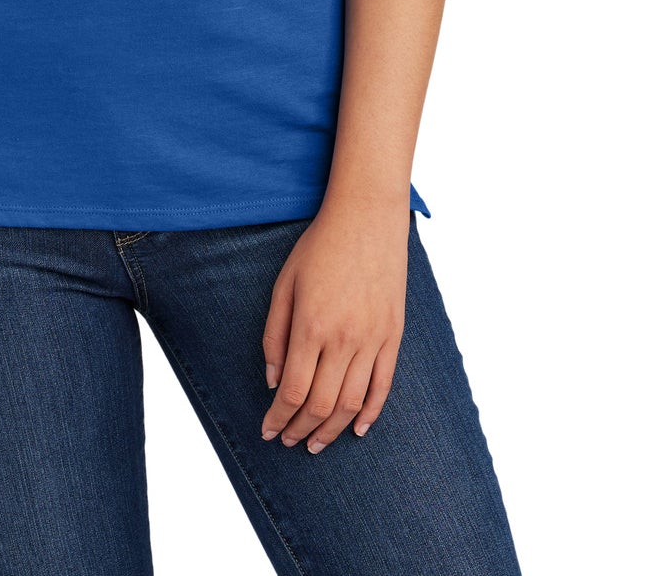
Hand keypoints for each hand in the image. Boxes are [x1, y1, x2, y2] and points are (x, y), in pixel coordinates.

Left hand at [260, 196, 408, 451]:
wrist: (367, 219)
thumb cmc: (319, 247)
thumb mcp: (284, 284)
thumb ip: (275, 334)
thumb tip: (273, 380)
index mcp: (311, 326)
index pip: (292, 392)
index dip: (278, 419)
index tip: (267, 430)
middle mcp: (343, 339)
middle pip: (321, 405)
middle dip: (300, 430)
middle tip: (287, 442)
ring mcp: (372, 339)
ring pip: (351, 403)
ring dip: (331, 431)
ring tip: (315, 443)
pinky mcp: (393, 335)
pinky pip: (383, 385)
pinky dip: (370, 413)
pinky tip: (356, 429)